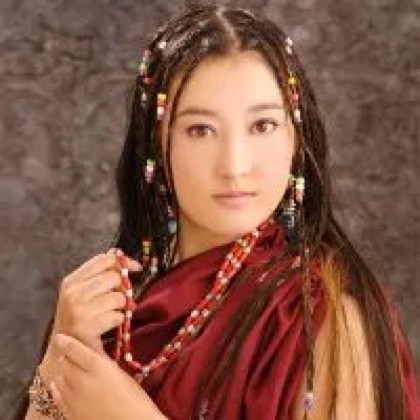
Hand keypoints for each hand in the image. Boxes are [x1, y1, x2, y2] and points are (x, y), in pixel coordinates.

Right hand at [40, 250, 141, 384]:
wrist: (64, 353)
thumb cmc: (78, 318)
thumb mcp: (82, 293)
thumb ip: (100, 276)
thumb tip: (126, 260)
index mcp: (71, 281)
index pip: (103, 259)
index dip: (123, 261)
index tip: (136, 268)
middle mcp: (72, 293)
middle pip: (113, 277)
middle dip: (122, 287)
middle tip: (119, 298)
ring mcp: (78, 311)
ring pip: (119, 297)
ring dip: (121, 306)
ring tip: (111, 313)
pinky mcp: (87, 328)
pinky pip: (118, 316)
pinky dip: (118, 321)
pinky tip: (107, 325)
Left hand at [51, 334, 166, 419]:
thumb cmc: (135, 399)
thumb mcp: (120, 373)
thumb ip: (103, 363)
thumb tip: (91, 355)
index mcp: (98, 366)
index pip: (74, 349)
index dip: (66, 342)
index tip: (60, 337)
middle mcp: (82, 380)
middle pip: (65, 362)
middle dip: (68, 357)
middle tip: (73, 355)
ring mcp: (74, 399)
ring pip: (59, 378)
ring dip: (64, 372)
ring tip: (70, 369)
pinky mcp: (70, 413)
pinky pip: (57, 395)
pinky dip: (58, 387)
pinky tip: (60, 384)